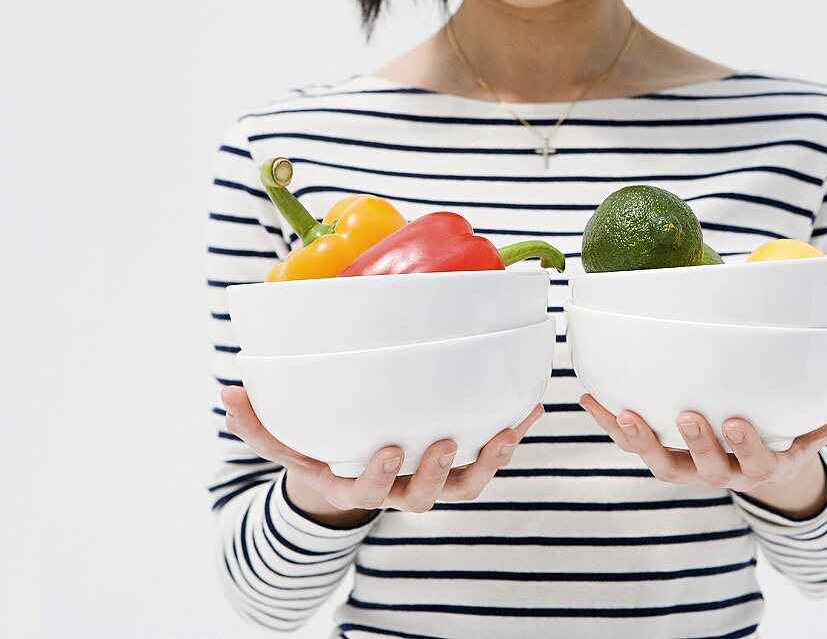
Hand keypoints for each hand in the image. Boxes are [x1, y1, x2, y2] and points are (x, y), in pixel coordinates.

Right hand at [220, 386, 543, 526]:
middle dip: (440, 474)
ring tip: (511, 429)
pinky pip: (492, 455)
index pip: (372, 490)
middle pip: (427, 497)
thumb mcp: (288, 445)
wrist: (353, 477)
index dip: (382, 476)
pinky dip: (513, 432)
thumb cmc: (321, 454)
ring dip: (493, 459)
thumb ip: (260, 425)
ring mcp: (435, 480)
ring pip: (470, 485)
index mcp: (361, 485)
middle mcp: (402, 490)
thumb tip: (227, 394)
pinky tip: (532, 405)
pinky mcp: (462, 464)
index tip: (390, 448)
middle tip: (448, 443)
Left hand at [580, 360, 826, 517]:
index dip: (745, 445)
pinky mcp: (661, 456)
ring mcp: (688, 467)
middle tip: (687, 415)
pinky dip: (610, 422)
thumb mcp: (826, 423)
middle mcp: (721, 471)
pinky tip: (587, 396)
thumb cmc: (793, 433)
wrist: (759, 468)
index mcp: (762, 461)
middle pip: (704, 466)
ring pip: (660, 461)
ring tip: (623, 411)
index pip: (755, 460)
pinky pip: (632, 443)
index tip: (739, 421)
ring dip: (640, 438)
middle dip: (696, 444)